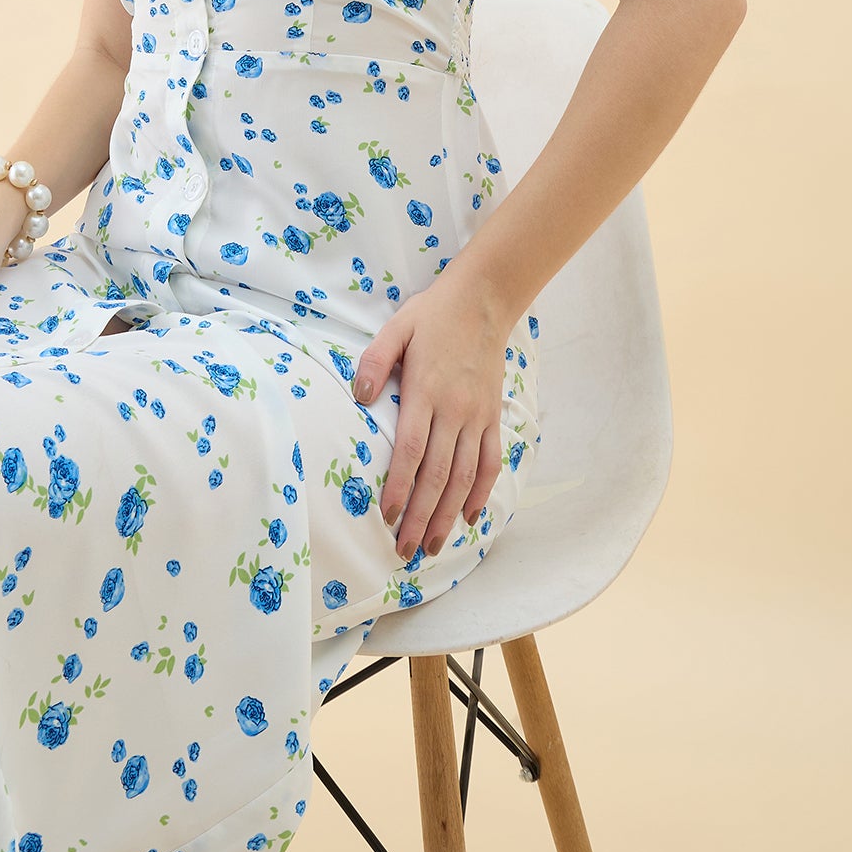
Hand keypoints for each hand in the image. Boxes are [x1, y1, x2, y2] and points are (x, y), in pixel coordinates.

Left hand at [352, 273, 509, 564]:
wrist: (484, 301)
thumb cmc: (433, 315)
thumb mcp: (396, 328)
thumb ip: (374, 362)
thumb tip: (359, 397)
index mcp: (426, 392)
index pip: (411, 451)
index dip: (399, 487)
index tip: (386, 515)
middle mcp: (454, 411)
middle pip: (437, 475)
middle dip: (419, 516)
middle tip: (404, 550)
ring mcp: (477, 417)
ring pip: (464, 477)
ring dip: (447, 515)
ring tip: (431, 545)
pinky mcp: (492, 417)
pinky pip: (490, 462)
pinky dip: (481, 492)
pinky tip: (469, 517)